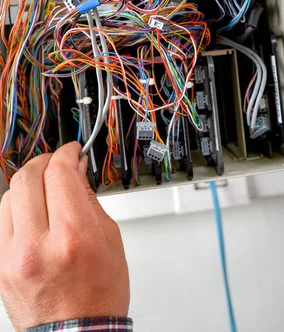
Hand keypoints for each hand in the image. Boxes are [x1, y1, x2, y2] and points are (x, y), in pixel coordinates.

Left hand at [0, 143, 129, 331]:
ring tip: (44, 189)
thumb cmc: (98, 295)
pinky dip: (17, 207)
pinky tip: (32, 211)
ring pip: (9, 195)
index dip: (66, 154)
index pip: (59, 174)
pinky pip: (1, 219)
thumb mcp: (109, 240)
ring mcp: (12, 257)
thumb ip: (89, 199)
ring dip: (29, 183)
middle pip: (28, 177)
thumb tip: (76, 172)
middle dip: (45, 161)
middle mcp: (37, 245)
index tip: (72, 151)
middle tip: (57, 163)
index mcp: (72, 237)